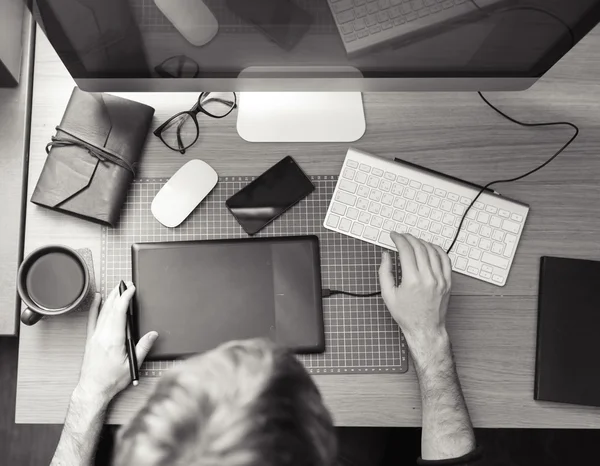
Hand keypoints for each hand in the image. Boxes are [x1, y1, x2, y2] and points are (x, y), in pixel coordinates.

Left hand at [77, 284, 157, 403]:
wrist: (93, 389)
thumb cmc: (111, 380)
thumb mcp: (132, 365)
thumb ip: (143, 347)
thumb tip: (152, 334)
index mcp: (113, 340)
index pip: (119, 312)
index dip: (125, 298)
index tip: (131, 289)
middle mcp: (102, 335)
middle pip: (110, 309)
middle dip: (119, 294)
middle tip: (126, 284)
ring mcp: (95, 336)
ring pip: (102, 312)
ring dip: (110, 298)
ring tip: (117, 288)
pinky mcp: (90, 339)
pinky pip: (92, 319)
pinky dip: (95, 307)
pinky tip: (97, 299)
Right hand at [378, 232, 451, 345]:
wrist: (425, 329)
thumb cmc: (406, 315)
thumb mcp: (388, 295)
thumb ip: (384, 272)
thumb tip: (385, 255)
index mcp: (412, 280)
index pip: (406, 250)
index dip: (399, 239)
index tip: (394, 236)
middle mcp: (428, 278)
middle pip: (419, 248)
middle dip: (409, 238)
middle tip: (402, 236)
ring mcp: (440, 279)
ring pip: (433, 251)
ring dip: (422, 242)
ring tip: (414, 241)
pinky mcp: (447, 282)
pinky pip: (445, 260)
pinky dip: (437, 250)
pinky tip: (430, 247)